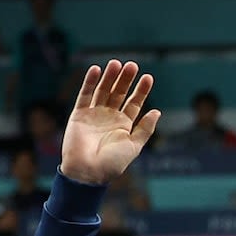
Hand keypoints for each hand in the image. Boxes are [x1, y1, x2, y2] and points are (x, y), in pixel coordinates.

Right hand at [59, 61, 160, 185]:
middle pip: (119, 93)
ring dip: (109, 77)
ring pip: (103, 91)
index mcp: (124, 125)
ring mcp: (94, 114)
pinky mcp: (79, 114)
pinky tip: (96, 70)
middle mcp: (109, 117)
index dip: (141, 90)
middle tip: (132, 65)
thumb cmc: (113, 163)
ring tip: (117, 64)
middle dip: (125, 80)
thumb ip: (145, 129)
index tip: (148, 77)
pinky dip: (89, 82)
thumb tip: (157, 112)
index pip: (134, 103)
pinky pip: (84, 95)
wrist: (89, 171)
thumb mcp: (135, 145)